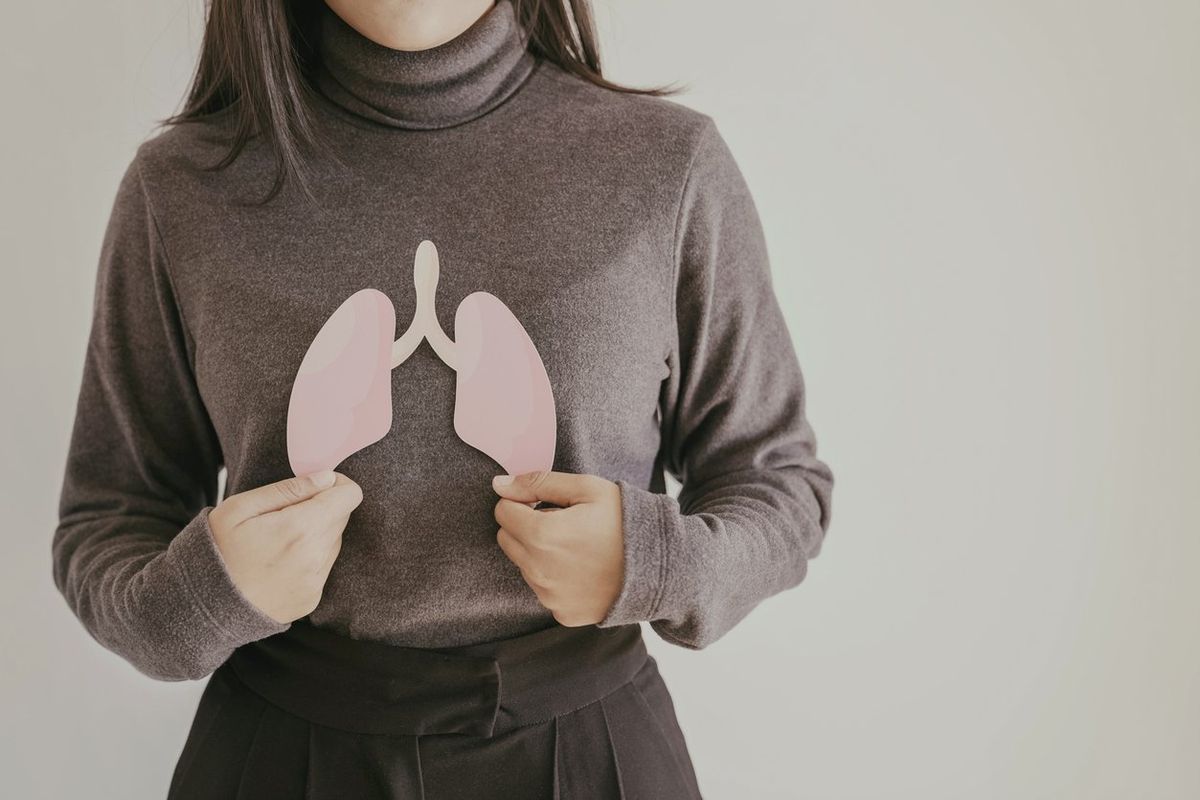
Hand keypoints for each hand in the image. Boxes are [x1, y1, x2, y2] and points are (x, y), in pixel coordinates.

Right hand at [208, 470, 363, 624]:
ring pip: (333, 543)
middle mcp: (315, 558)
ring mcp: (315, 582)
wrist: (203, 607)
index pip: (350, 496)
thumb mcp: (240, 508)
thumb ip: (288, 489)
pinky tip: (278, 563)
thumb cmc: (217, 550)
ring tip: (278, 541)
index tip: (318, 486)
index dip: (337, 485)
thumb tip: (327, 478)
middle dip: (322, 509)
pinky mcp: (311, 599)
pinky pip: (322, 568)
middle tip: (287, 515)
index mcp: (299, 529)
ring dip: (315, 535)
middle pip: (342, 518)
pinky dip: (308, 560)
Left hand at [492, 470, 624, 626]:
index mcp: (541, 534)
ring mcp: (549, 595)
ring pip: (523, 565)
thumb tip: (499, 484)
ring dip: (539, 552)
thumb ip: (538, 482)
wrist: (660, 567)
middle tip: (562, 522)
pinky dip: (554, 577)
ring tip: (577, 546)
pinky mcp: (561, 613)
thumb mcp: (587, 488)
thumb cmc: (624, 521)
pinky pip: (543, 589)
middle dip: (525, 526)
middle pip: (506, 539)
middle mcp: (538, 570)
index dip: (523, 501)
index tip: (547, 503)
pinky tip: (582, 569)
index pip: (502, 511)